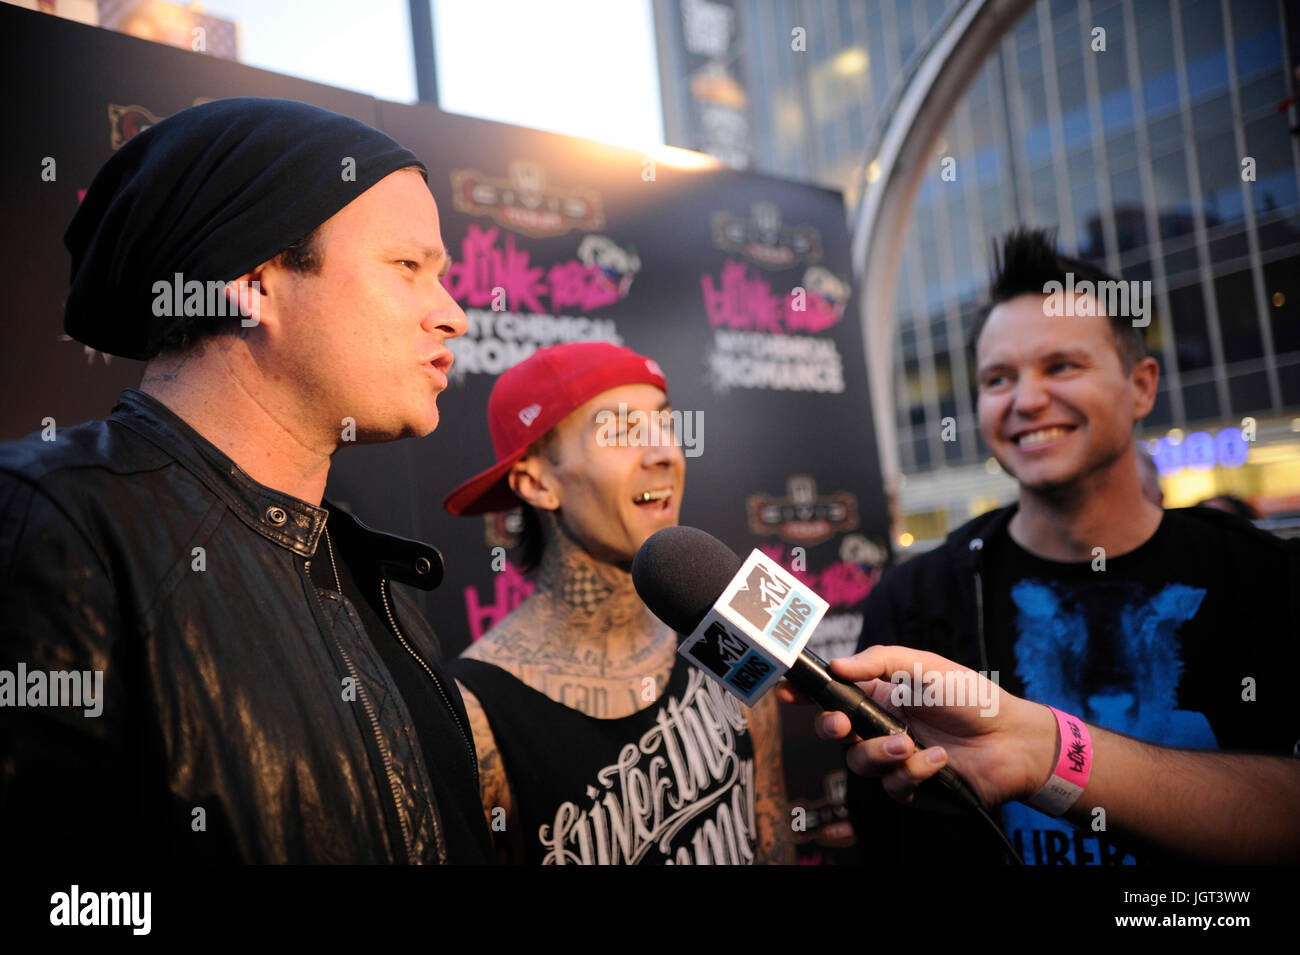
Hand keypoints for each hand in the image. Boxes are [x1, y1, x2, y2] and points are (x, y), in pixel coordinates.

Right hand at [778, 645, 1056, 808]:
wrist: (1013, 740)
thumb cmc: (971, 697)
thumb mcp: (924, 665)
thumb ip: (878, 661)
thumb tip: (836, 666)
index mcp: (879, 694)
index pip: (832, 693)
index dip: (806, 693)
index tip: (786, 691)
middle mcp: (881, 727)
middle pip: (834, 732)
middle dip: (830, 727)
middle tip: (841, 724)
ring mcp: (894, 758)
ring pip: (858, 762)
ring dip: (879, 753)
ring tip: (909, 744)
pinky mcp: (911, 788)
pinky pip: (891, 786)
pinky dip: (913, 772)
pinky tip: (938, 760)